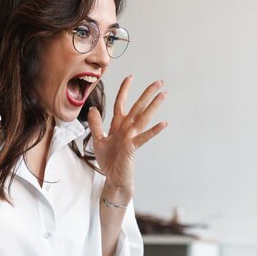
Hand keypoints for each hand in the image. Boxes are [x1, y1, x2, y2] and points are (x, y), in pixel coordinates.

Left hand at [87, 76, 166, 197]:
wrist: (113, 178)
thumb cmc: (109, 160)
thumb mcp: (98, 140)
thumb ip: (96, 125)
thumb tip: (92, 109)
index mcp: (118, 125)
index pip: (121, 103)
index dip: (125, 90)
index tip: (130, 77)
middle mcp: (126, 128)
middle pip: (137, 106)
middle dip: (147, 93)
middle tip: (159, 82)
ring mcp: (131, 137)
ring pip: (143, 118)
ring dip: (153, 106)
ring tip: (163, 95)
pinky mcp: (132, 147)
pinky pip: (144, 137)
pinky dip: (153, 131)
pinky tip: (163, 123)